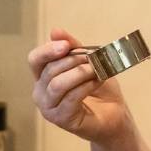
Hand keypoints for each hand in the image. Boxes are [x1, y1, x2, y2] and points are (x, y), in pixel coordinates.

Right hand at [27, 28, 132, 144]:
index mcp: (43, 77)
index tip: (67, 46)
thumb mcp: (87, 62)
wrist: (115, 115)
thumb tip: (55, 31)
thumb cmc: (99, 89)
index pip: (35, 59)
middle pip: (50, 70)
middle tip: (94, 58)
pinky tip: (97, 82)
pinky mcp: (61, 119)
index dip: (48, 50)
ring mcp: (49, 108)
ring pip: (58, 84)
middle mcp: (41, 93)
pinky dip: (86, 86)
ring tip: (97, 70)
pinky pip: (71, 97)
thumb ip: (72, 48)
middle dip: (74, 61)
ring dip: (80, 73)